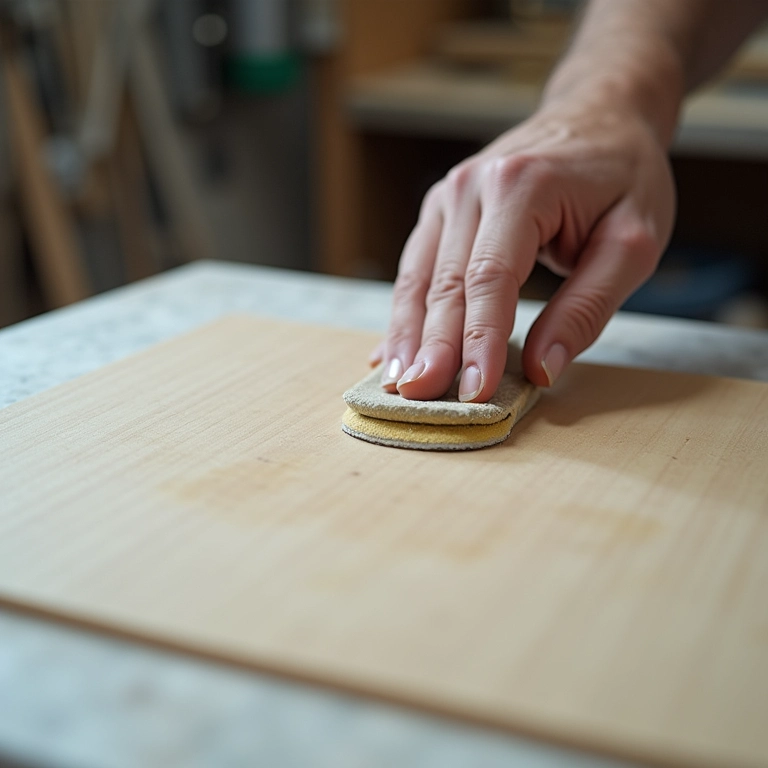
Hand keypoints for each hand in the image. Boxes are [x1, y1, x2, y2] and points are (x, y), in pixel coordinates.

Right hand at [375, 97, 675, 400]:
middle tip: (419, 398)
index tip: (475, 391)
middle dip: (432, 347)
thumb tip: (543, 367)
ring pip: (418, 279)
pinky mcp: (440, 211)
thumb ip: (588, 306)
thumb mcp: (633, 242)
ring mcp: (448, 196)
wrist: (598, 114)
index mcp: (522, 187)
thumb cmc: (622, 177)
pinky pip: (415, 269)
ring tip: (397, 384)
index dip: (480, 340)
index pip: (491, 278)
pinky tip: (390, 351)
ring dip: (407, 336)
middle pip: (445, 283)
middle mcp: (472, 188)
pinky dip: (403, 314)